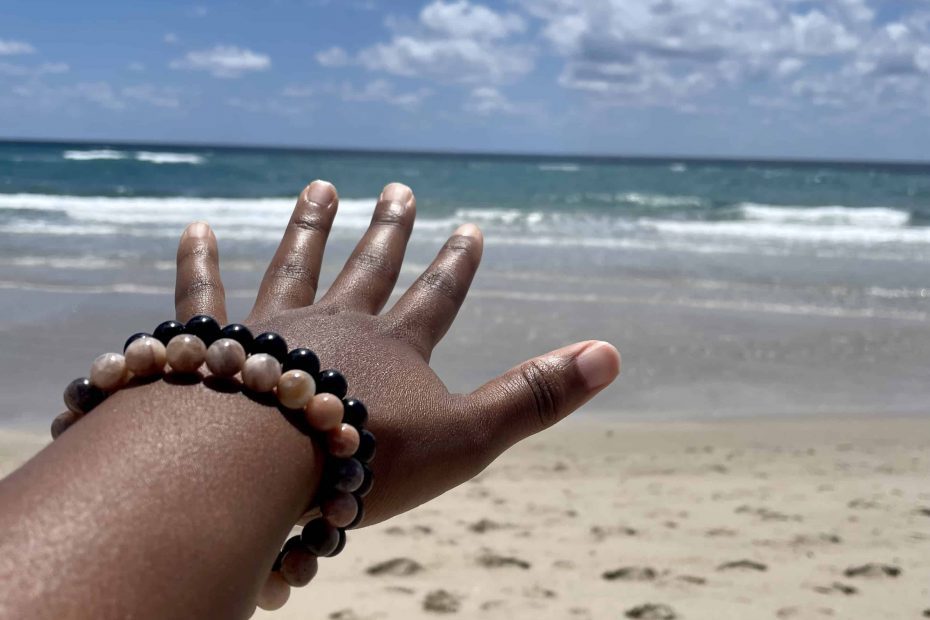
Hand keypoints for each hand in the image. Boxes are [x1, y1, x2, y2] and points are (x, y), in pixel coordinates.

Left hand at [174, 180, 619, 524]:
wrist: (259, 464)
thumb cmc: (367, 456)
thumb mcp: (467, 436)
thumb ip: (535, 397)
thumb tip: (612, 353)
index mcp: (395, 348)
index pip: (436, 297)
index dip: (456, 265)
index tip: (470, 228)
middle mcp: (336, 325)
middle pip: (370, 268)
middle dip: (389, 231)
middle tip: (399, 190)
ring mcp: (273, 330)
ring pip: (296, 266)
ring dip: (311, 227)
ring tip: (320, 189)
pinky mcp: (216, 346)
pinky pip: (205, 298)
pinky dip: (200, 264)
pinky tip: (195, 229)